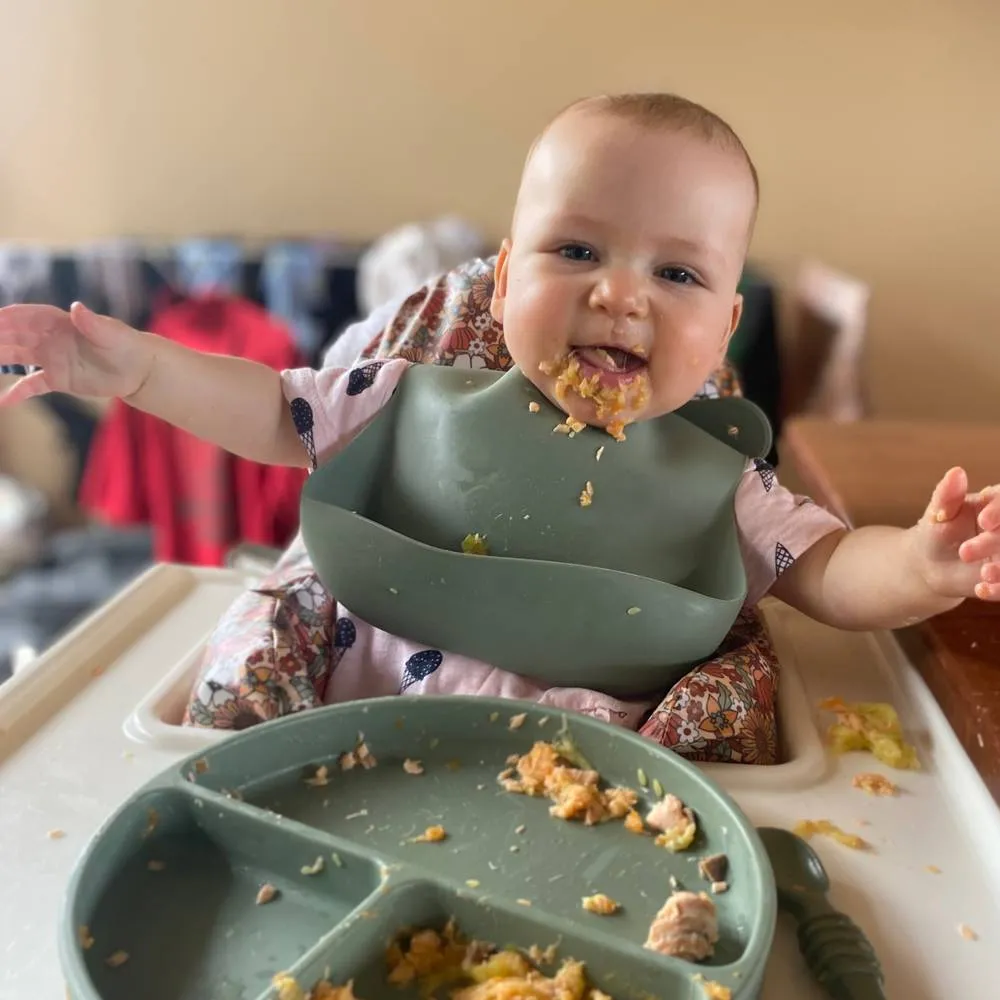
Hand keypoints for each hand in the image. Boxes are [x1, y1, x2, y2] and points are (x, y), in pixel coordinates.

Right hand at [0, 302, 153, 405]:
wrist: (138, 369)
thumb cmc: (126, 345)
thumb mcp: (110, 334)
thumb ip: (91, 323)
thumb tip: (76, 308)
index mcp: (60, 323)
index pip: (25, 316)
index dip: (6, 317)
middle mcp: (50, 339)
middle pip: (14, 336)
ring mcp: (51, 359)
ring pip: (16, 357)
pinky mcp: (58, 378)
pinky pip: (32, 385)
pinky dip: (18, 392)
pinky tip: (3, 402)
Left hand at [911, 467, 999, 600]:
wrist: (931, 562)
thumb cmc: (938, 529)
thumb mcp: (939, 513)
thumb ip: (948, 495)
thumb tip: (956, 472)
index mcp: (998, 503)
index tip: (984, 521)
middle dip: (995, 542)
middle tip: (965, 552)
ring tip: (983, 575)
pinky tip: (982, 590)